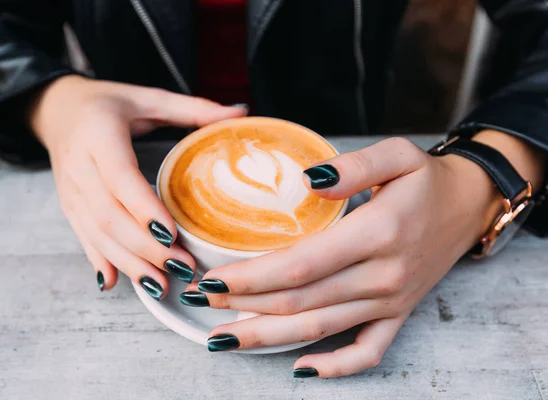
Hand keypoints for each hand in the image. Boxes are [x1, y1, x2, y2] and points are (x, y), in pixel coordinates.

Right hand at [31, 75, 246, 296]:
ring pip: (96, 234)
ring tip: (161, 286)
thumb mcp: (148, 97)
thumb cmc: (108, 103)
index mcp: (99, 134)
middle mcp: (79, 166)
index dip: (144, 208)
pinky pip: (84, 239)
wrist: (57, 110)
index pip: (120, 177)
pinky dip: (101, 262)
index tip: (173, 234)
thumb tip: (241, 111)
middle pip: (110, 215)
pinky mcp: (69, 207)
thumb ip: (193, 108)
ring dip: (129, 263)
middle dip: (146, 247)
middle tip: (182, 267)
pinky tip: (114, 285)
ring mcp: (70, 191)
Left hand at [182, 137, 510, 376]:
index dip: (249, 277)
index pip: (300, 266)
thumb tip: (306, 180)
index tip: (210, 277)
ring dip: (267, 336)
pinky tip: (302, 369)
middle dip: (243, 305)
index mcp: (377, 233)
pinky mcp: (398, 314)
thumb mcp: (397, 155)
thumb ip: (352, 166)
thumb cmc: (427, 180)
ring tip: (223, 338)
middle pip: (299, 301)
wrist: (470, 205)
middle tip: (200, 300)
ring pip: (319, 328)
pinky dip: (335, 367)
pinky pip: (367, 352)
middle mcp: (382, 276)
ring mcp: (390, 301)